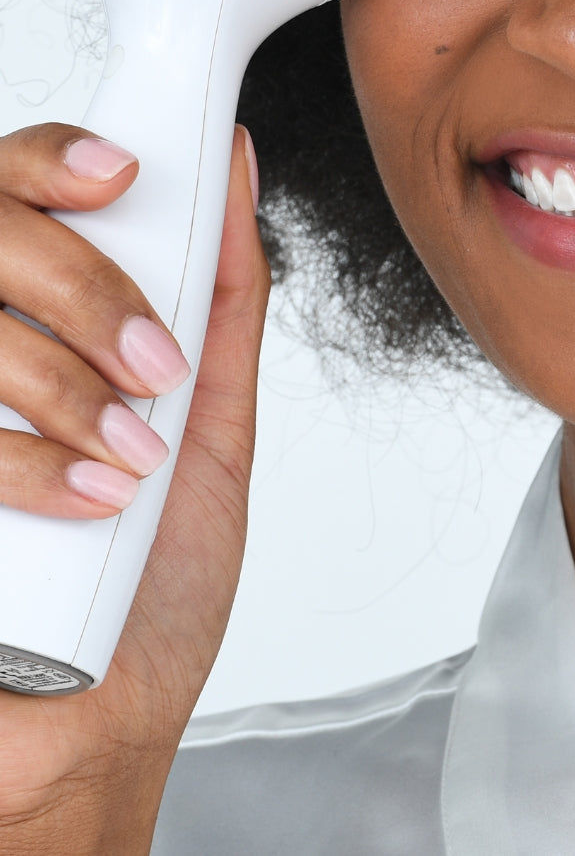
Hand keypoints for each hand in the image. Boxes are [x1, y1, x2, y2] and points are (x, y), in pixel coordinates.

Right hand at [0, 123, 268, 853]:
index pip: (8, 187)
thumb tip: (233, 170)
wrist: (91, 736)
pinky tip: (86, 505)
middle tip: (152, 363)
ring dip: (61, 384)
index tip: (121, 175)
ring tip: (133, 462)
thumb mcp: (208, 428)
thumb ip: (219, 299)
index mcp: (26, 322)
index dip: (49, 159)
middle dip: (77, 283)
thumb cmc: (144, 590)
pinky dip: (22, 461)